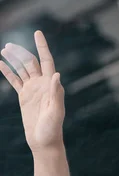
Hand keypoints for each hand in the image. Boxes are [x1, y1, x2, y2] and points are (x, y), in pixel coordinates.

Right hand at [0, 31, 64, 152]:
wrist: (44, 142)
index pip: (47, 61)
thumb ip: (56, 94)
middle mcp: (43, 84)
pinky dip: (7, 72)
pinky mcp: (24, 96)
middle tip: (9, 46)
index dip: (42, 47)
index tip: (37, 33)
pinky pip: (15, 80)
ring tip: (4, 49)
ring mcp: (33, 89)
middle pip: (31, 62)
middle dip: (21, 52)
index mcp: (51, 85)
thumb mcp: (56, 112)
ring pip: (22, 69)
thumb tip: (57, 75)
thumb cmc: (52, 129)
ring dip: (14, 59)